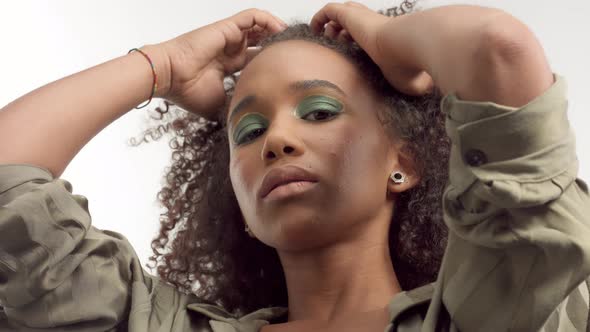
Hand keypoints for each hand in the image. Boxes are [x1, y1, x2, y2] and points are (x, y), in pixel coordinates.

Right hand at [158, 9, 286, 117]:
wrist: (170, 78)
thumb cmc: (188, 92)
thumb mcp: (221, 105)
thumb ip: (236, 107)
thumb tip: (253, 122)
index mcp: (227, 67)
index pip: (255, 61)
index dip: (271, 64)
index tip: (287, 73)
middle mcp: (229, 50)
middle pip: (260, 42)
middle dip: (277, 46)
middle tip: (296, 55)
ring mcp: (228, 37)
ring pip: (259, 26)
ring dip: (276, 31)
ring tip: (291, 40)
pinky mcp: (227, 27)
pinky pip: (253, 16)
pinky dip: (268, 20)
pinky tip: (281, 30)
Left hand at [310, 2, 432, 95]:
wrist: (411, 45)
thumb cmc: (410, 66)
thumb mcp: (410, 82)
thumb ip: (412, 88)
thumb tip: (419, 100)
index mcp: (387, 37)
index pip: (369, 33)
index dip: (356, 41)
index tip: (351, 53)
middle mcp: (374, 24)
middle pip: (354, 19)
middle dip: (344, 30)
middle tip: (339, 43)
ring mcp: (362, 18)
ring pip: (341, 14)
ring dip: (331, 26)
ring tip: (325, 39)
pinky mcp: (350, 15)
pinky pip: (329, 11)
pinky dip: (319, 18)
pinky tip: (315, 30)